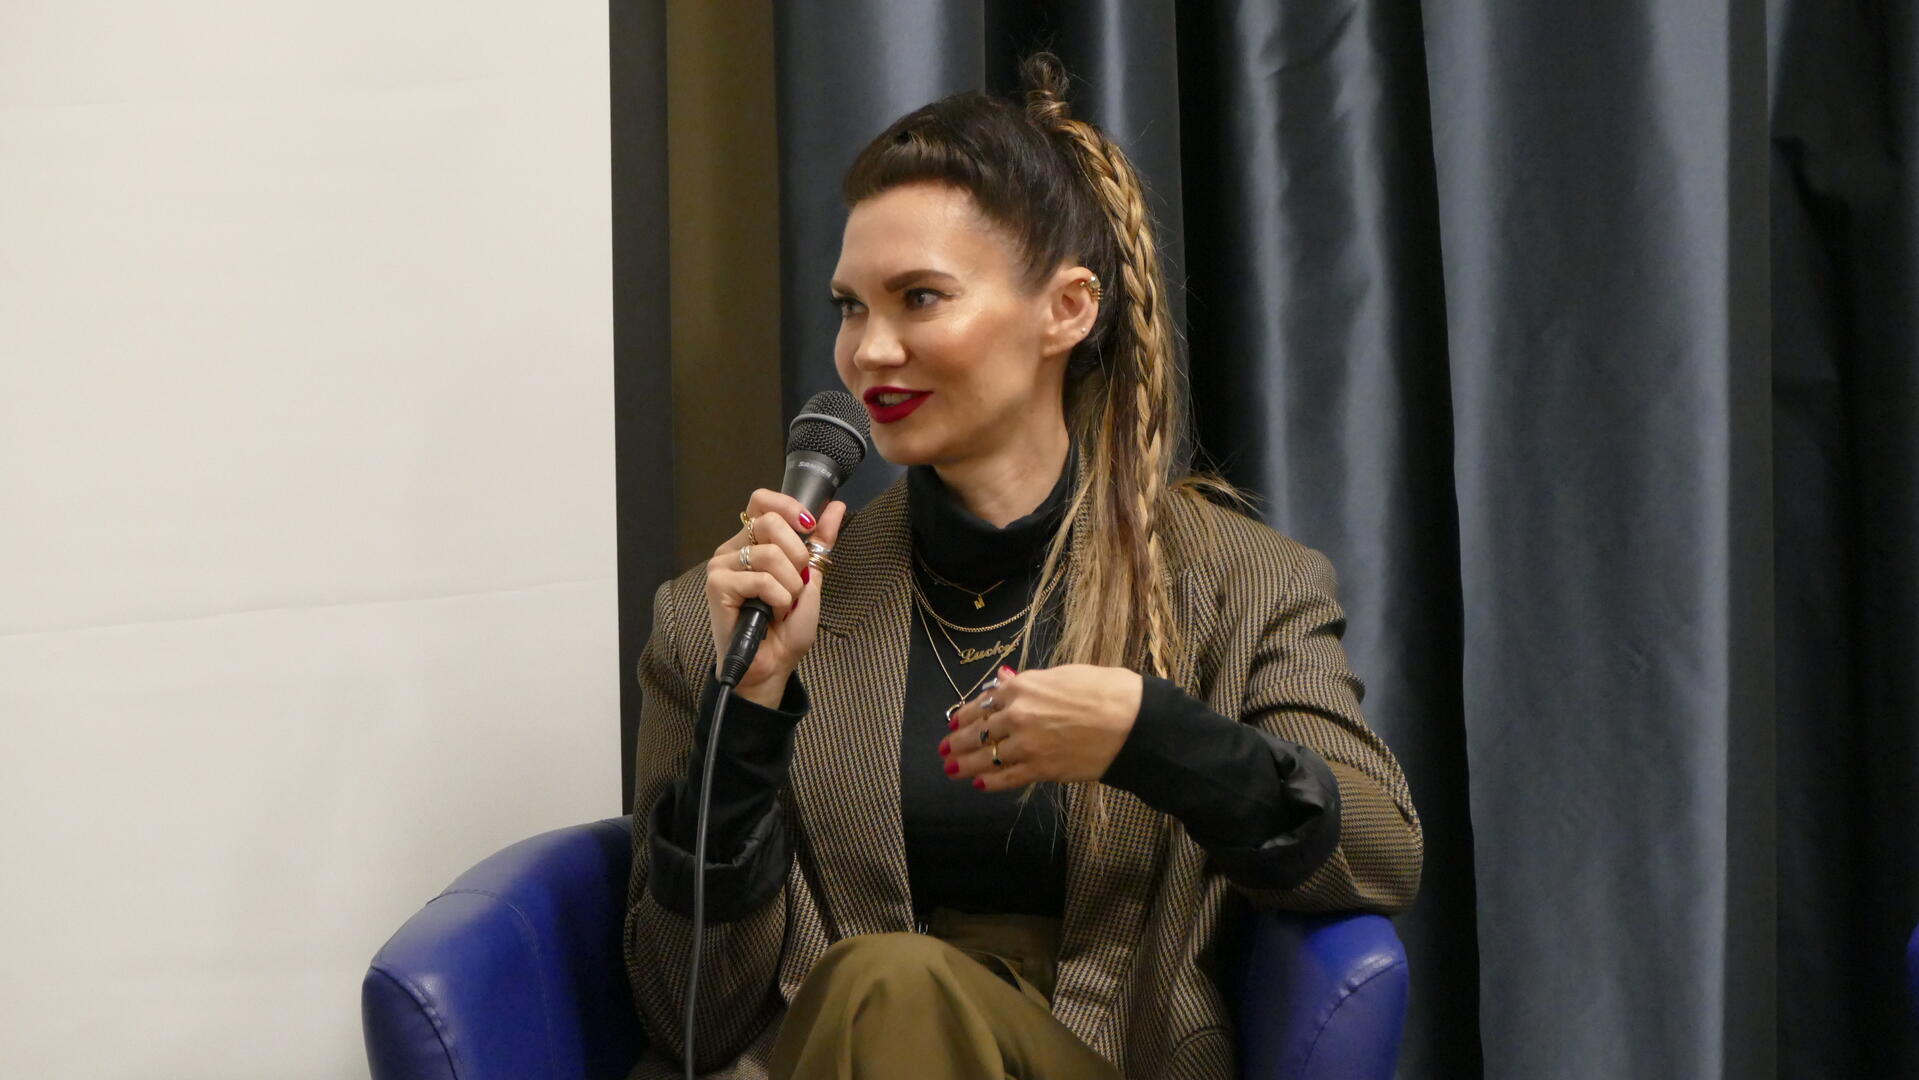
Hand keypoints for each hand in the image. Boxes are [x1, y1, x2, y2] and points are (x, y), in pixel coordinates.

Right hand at [705, 490, 847, 706]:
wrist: (773, 664)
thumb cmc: (786, 627)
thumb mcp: (811, 577)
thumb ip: (820, 541)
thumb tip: (836, 506)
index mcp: (753, 542)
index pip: (762, 500)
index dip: (789, 507)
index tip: (809, 527)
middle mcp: (734, 549)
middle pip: (770, 521)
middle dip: (797, 554)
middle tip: (796, 582)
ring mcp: (722, 566)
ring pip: (769, 553)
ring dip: (790, 585)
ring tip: (783, 604)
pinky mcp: (717, 585)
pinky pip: (761, 579)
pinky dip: (778, 598)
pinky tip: (770, 613)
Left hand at [939, 664, 1143, 791]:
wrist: (1131, 721)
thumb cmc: (1104, 690)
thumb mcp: (1062, 674)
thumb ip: (1029, 683)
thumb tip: (1006, 683)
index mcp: (1021, 687)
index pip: (982, 703)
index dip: (965, 715)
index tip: (954, 722)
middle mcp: (1016, 715)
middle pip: (977, 732)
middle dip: (957, 742)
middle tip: (944, 749)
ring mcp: (1026, 745)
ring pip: (985, 757)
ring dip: (964, 764)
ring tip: (951, 769)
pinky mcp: (1040, 769)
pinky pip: (1006, 777)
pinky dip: (989, 782)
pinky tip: (978, 783)